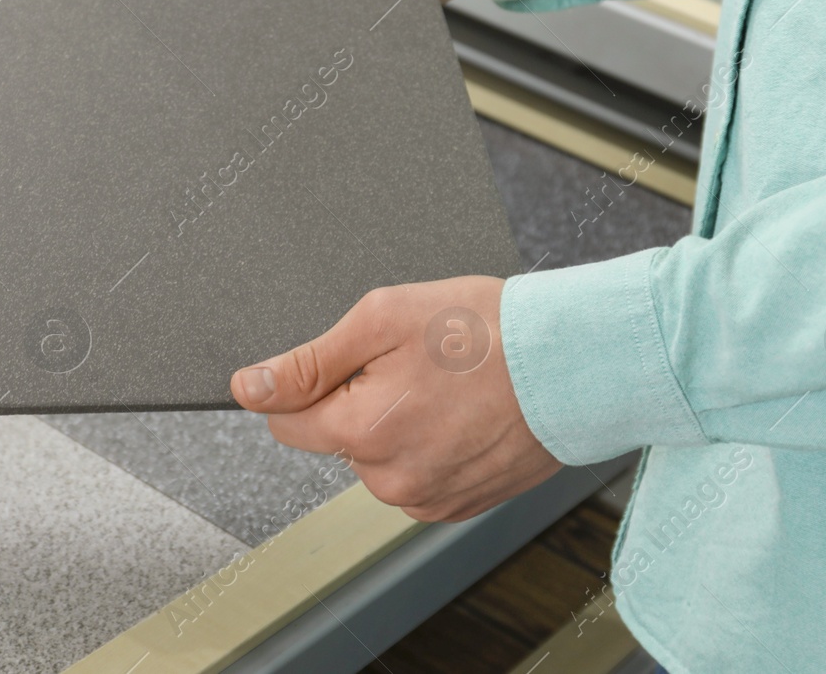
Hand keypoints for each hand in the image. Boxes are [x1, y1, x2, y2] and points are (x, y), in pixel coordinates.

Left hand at [231, 276, 561, 521]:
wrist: (576, 361)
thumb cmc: (490, 331)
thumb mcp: (383, 319)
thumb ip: (308, 361)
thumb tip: (249, 388)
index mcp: (359, 432)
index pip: (286, 420)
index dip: (309, 382)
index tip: (348, 360)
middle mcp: (388, 480)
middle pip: (335, 439)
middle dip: (359, 400)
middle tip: (414, 364)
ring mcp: (427, 500)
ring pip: (377, 458)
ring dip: (397, 424)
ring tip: (448, 387)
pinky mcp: (459, 506)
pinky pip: (417, 475)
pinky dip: (430, 445)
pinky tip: (463, 414)